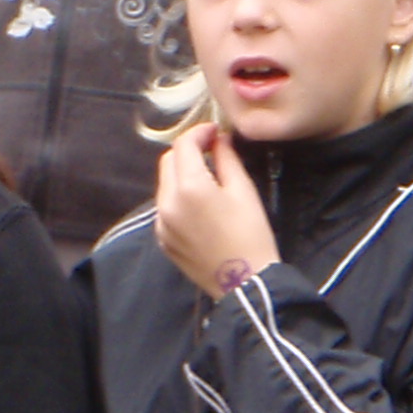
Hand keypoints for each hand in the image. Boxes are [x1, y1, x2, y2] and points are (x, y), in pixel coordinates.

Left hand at [155, 123, 279, 300]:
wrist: (245, 281)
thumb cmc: (251, 235)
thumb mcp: (243, 191)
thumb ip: (227, 159)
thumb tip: (219, 140)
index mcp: (189, 188)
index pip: (183, 146)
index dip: (199, 133)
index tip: (215, 131)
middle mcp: (167, 203)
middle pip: (168, 162)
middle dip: (187, 151)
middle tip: (212, 150)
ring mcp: (161, 222)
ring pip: (164, 184)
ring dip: (182, 174)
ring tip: (209, 177)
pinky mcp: (162, 238)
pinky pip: (165, 207)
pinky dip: (179, 197)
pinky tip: (201, 204)